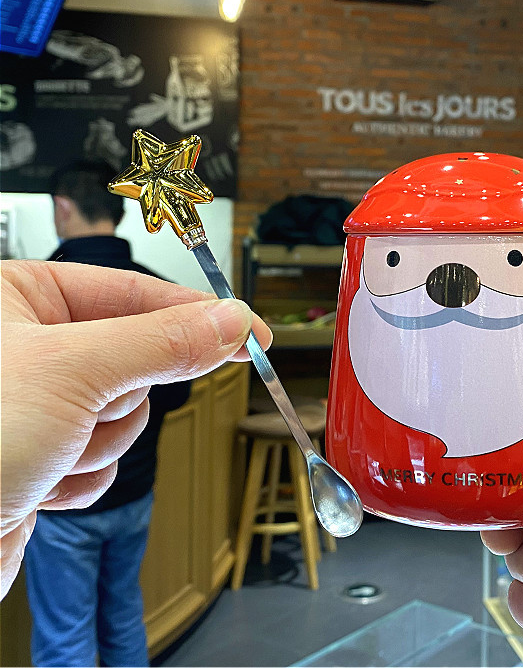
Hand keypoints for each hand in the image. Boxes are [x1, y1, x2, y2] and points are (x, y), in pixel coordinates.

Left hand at [1, 260, 271, 598]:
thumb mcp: (74, 372)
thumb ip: (162, 342)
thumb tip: (229, 320)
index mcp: (19, 298)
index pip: (134, 290)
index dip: (197, 313)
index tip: (250, 330)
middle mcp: (28, 346)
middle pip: (136, 358)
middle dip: (117, 398)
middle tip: (88, 409)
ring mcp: (36, 404)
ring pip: (125, 414)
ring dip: (97, 443)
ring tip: (47, 452)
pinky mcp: (40, 454)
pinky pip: (103, 458)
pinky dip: (82, 477)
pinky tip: (38, 483)